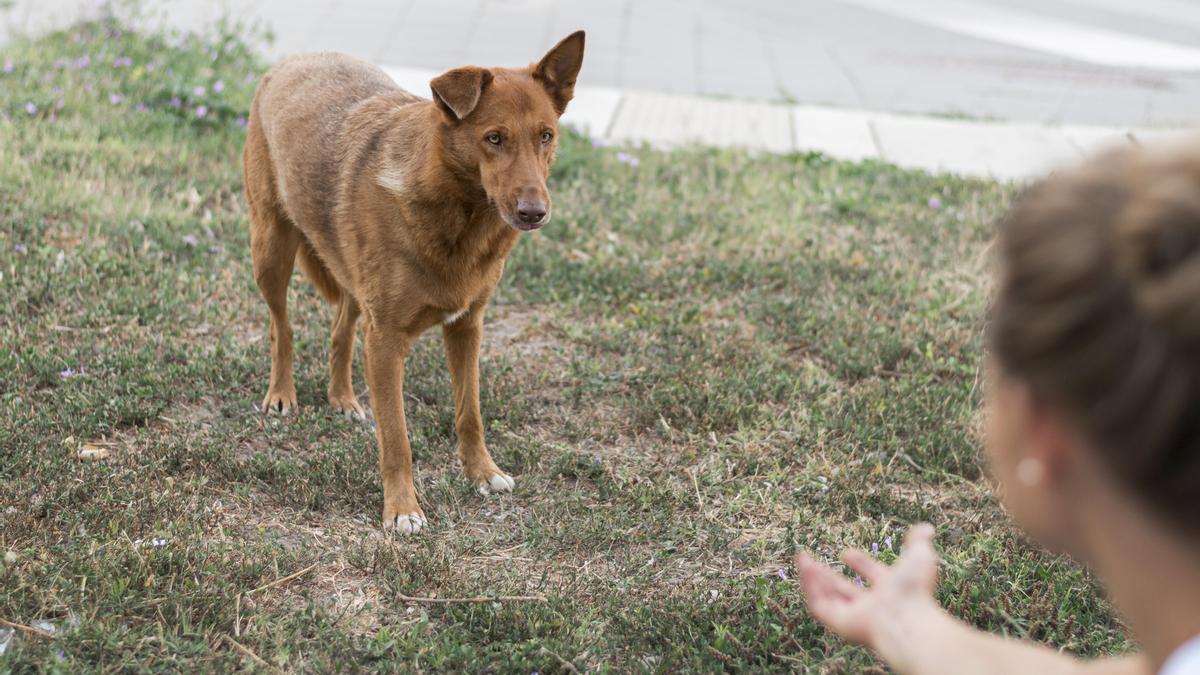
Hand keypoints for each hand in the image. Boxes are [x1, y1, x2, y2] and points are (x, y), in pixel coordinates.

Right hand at [794, 523, 939, 648]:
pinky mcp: (840, 624)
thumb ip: (918, 542)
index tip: (847, 553)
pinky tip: (805, 570)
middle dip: (826, 574)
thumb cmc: (914, 590)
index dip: (860, 563)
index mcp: (890, 591)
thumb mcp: (919, 557)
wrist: (905, 617)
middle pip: (843, 589)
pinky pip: (819, 606)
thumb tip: (927, 527)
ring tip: (801, 558)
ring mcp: (855, 616)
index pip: (872, 576)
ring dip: (813, 578)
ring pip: (828, 597)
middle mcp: (872, 605)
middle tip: (810, 558)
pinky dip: (810, 588)